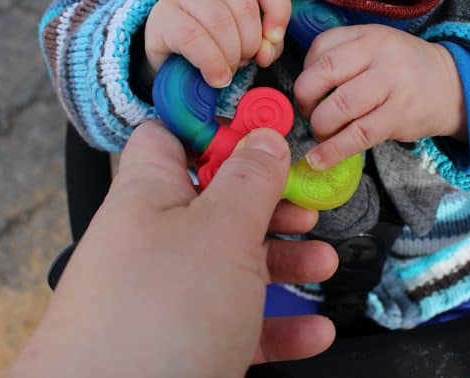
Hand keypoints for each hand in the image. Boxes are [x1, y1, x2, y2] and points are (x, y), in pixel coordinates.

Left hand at [11, 122, 337, 377]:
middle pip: (218, 201)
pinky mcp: (185, 343)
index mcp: (149, 194)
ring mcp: (168, 296)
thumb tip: (265, 139)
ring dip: (285, 261)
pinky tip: (312, 329)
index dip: (216, 124)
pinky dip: (279, 324)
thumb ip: (249, 180)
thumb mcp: (219, 231)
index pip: (172, 135)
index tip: (264, 126)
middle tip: (305, 203)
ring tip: (320, 260)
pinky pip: (238, 322)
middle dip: (269, 202)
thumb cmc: (152, 320)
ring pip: (233, 264)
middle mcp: (154, 241)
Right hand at [145, 0, 290, 87]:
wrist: (166, 60)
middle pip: (244, 8)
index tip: (273, 39)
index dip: (278, 12)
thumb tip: (265, 53)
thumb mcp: (244, 44)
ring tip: (227, 71)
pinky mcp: (163, 16)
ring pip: (219, 21)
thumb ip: (265, 45)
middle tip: (241, 63)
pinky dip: (211, 63)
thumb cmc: (211, 49)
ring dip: (230, 55)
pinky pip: (193, 38)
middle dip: (249, 44)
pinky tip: (215, 77)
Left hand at [294, 24, 466, 169]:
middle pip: (323, 75)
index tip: (308, 91)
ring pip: (338, 107)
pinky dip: (332, 150)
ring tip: (322, 134)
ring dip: (320, 127)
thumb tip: (304, 90)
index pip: (321, 48)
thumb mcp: (376, 47)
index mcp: (368, 35)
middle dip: (305, 100)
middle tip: (309, 114)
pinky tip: (319, 159)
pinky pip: (357, 135)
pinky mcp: (399, 116)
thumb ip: (343, 57)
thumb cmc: (403, 70)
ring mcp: (391, 85)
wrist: (453, 86)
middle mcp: (379, 55)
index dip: (305, 73)